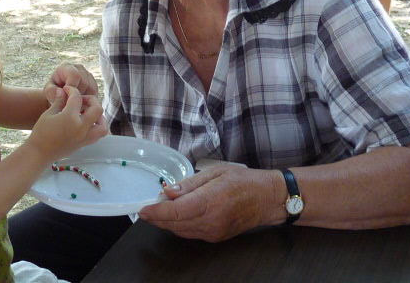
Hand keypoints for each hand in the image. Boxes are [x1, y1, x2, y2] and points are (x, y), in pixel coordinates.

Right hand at [28, 86, 107, 161]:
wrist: (40, 153)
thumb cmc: (41, 133)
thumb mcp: (48, 114)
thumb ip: (59, 101)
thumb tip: (62, 91)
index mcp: (70, 118)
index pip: (77, 98)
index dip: (72, 90)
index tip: (67, 90)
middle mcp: (81, 128)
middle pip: (97, 108)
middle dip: (91, 100)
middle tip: (81, 99)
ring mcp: (84, 137)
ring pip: (102, 125)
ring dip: (98, 116)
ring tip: (88, 112)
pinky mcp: (84, 144)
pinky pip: (98, 135)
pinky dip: (97, 126)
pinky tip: (86, 122)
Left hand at [44, 63, 98, 103]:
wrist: (59, 95)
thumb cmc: (53, 92)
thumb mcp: (48, 92)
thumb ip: (52, 91)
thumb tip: (62, 92)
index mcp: (66, 67)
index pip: (75, 75)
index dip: (72, 88)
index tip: (66, 98)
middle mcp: (80, 68)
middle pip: (85, 83)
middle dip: (77, 96)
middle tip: (70, 104)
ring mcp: (88, 75)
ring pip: (92, 90)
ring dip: (84, 100)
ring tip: (74, 105)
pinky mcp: (94, 84)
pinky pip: (95, 94)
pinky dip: (88, 101)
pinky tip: (80, 105)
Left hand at [138, 165, 281, 241]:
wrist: (268, 199)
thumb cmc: (244, 181)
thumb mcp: (215, 172)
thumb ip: (189, 184)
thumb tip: (168, 191)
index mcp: (211, 201)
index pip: (175, 211)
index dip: (156, 211)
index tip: (142, 209)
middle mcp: (211, 221)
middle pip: (174, 224)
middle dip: (156, 217)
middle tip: (147, 205)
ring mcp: (213, 232)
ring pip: (180, 231)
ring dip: (166, 221)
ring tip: (160, 207)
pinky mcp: (215, 237)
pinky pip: (189, 233)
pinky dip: (178, 225)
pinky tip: (175, 214)